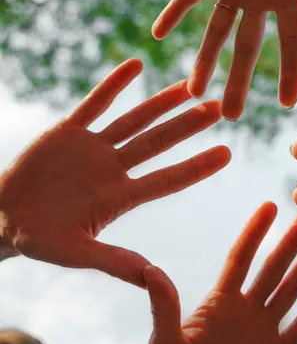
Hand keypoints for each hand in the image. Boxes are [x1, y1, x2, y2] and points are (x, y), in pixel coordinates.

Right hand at [0, 59, 231, 286]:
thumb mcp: (76, 252)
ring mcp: (93, 148)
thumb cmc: (40, 239)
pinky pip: (94, 104)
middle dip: (187, 125)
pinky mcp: (68, 131)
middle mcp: (113, 168)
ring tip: (188, 85)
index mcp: (120, 197)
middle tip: (217, 107)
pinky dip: (113, 85)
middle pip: (157, 142)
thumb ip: (113, 261)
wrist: (3, 216)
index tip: (227, 153)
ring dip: (161, 102)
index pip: (167, 179)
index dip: (197, 167)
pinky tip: (136, 65)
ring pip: (133, 120)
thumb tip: (152, 278)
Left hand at [145, 202, 296, 343]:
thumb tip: (151, 271)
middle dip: (291, 239)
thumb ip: (164, 308)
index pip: (241, 258)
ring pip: (291, 290)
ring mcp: (264, 330)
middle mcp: (246, 310)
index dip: (255, 231)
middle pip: (273, 267)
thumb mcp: (166, 339)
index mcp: (220, 302)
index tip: (270, 205)